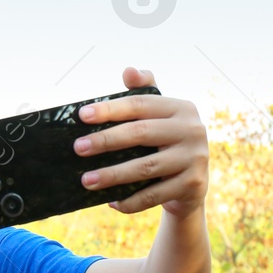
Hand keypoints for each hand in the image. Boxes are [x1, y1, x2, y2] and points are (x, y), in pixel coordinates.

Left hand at [73, 67, 208, 216]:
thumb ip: (142, 93)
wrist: (192, 183)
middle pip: (141, 133)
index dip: (110, 109)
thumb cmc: (165, 142)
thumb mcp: (158, 117)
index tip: (82, 115)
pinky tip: (111, 202)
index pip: (140, 105)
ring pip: (145, 167)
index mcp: (181, 108)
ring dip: (112, 175)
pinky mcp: (194, 184)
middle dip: (105, 140)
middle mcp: (192, 130)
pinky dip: (131, 201)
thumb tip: (129, 70)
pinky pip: (155, 194)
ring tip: (86, 180)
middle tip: (78, 148)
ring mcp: (195, 158)